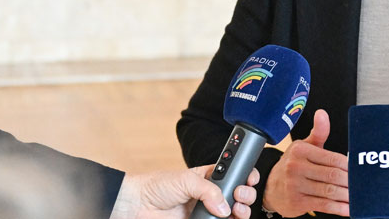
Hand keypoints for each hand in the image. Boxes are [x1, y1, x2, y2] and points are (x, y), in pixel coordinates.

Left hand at [110, 165, 258, 218]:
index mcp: (208, 177)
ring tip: (237, 211)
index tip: (249, 178)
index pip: (234, 175)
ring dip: (242, 212)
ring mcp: (206, 211)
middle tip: (239, 195)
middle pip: (238, 195)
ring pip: (233, 213)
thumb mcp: (186, 179)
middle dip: (245, 195)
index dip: (244, 176)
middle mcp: (210, 194)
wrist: (139, 205)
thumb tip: (224, 206)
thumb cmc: (157, 186)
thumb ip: (208, 190)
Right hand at [262, 109, 349, 216]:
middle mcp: (296, 167)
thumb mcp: (304, 146)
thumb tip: (322, 113)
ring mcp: (295, 186)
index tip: (358, 171)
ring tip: (358, 196)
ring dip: (347, 195)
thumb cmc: (293, 165)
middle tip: (361, 184)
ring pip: (330, 191)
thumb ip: (318, 132)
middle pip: (333, 175)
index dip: (349, 166)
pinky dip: (339, 208)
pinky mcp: (297, 202)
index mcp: (300, 150)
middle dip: (350, 182)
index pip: (333, 158)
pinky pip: (324, 205)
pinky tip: (348, 209)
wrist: (270, 186)